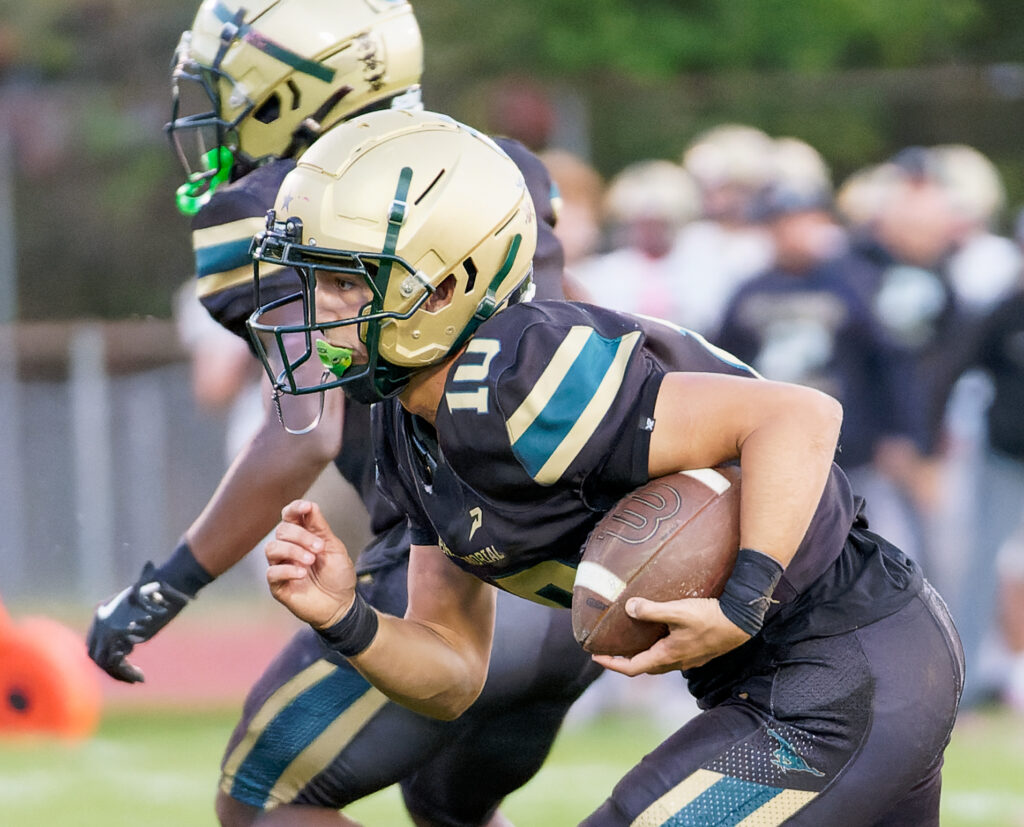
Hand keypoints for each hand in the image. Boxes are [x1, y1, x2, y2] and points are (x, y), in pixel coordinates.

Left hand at [86, 563, 190, 682]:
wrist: (167, 585)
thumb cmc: (159, 592)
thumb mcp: (138, 606)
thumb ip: (127, 622)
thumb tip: (124, 646)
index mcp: (101, 614)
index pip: (94, 644)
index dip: (106, 659)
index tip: (123, 666)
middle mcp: (101, 622)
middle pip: (97, 656)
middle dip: (113, 670)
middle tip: (130, 678)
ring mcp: (108, 628)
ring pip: (106, 662)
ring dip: (122, 674)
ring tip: (139, 678)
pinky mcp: (119, 634)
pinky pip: (116, 662)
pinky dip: (128, 672)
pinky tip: (140, 676)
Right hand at [266, 499, 357, 628]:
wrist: (341, 604)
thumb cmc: (338, 575)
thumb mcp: (334, 547)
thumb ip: (320, 527)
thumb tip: (311, 505)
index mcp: (303, 536)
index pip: (289, 516)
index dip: (295, 508)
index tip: (307, 507)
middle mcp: (289, 549)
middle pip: (281, 530)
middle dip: (301, 536)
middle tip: (319, 548)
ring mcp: (282, 566)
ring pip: (271, 549)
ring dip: (292, 551)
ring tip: (311, 561)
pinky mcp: (278, 585)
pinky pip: (272, 572)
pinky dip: (288, 570)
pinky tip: (302, 574)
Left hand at [591, 597, 750, 675]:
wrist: (741, 623)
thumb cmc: (709, 618)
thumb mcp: (677, 611)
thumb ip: (651, 610)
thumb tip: (629, 608)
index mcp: (667, 656)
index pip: (632, 668)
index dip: (611, 664)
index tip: (595, 656)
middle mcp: (676, 662)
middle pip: (645, 667)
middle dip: (626, 661)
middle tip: (612, 650)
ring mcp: (689, 660)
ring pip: (660, 663)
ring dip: (644, 655)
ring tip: (633, 641)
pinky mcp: (698, 654)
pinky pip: (672, 656)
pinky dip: (659, 650)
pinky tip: (661, 635)